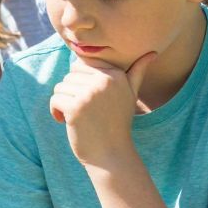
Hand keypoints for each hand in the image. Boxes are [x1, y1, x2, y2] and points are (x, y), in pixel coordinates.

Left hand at [49, 50, 156, 168]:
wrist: (111, 154)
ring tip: (77, 117)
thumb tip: (152, 53)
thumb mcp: (131, 96)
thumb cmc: (118, 124)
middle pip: (70, 75)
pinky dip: (56, 112)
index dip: (80, 82)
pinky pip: (55, 99)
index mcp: (116, 75)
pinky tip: (66, 122)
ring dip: (63, 103)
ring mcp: (90, 94)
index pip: (82, 64)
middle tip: (83, 110)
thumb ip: (137, 73)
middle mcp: (104, 81)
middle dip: (71, 92)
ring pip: (60, 87)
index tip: (89, 99)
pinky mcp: (76, 107)